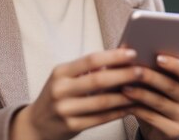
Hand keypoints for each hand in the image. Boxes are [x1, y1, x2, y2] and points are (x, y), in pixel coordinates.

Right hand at [10, 48, 142, 139]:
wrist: (37, 123)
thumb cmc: (57, 95)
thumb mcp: (65, 77)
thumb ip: (87, 70)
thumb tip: (117, 58)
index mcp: (60, 72)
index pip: (90, 60)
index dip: (113, 56)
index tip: (131, 53)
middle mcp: (61, 90)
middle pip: (98, 80)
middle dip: (123, 74)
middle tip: (141, 71)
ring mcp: (65, 109)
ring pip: (102, 101)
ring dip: (125, 96)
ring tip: (141, 90)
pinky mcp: (71, 126)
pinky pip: (100, 118)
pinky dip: (118, 112)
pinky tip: (130, 107)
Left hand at [122, 55, 178, 139]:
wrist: (157, 127)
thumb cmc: (153, 95)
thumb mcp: (154, 82)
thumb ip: (148, 66)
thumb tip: (125, 48)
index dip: (175, 65)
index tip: (158, 57)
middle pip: (171, 86)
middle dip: (151, 77)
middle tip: (134, 70)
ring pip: (160, 102)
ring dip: (140, 94)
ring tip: (124, 87)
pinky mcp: (174, 131)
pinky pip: (153, 118)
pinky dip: (137, 109)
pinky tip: (125, 104)